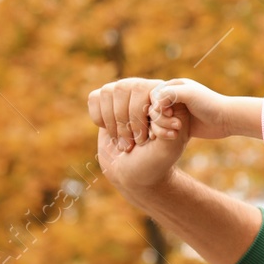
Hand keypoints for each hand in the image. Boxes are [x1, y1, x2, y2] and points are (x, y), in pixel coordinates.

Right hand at [89, 79, 187, 193]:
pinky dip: (99, 119)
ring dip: (114, 123)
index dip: (144, 115)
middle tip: (136, 143)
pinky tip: (113, 133)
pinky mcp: (107, 104)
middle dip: (128, 121)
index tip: (151, 138)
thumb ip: (166, 123)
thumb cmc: (154, 163)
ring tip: (126, 142)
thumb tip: (160, 99)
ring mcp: (127, 96)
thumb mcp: (167, 147)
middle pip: (126, 87)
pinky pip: (95, 98)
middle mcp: (148, 92)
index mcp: (169, 99)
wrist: (134, 176)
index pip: (151, 89)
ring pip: (109, 91)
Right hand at [148, 78, 242, 140]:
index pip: (154, 95)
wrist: (225, 119)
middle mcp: (173, 99)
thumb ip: (169, 94)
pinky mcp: (178, 126)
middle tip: (176, 124)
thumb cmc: (209, 104)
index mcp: (175, 86)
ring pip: (156, 121)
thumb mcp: (189, 94)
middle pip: (153, 109)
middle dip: (161, 118)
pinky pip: (163, 130)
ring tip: (177, 129)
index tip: (168, 112)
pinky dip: (164, 134)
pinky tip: (173, 136)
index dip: (157, 105)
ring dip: (162, 127)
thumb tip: (154, 104)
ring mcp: (176, 113)